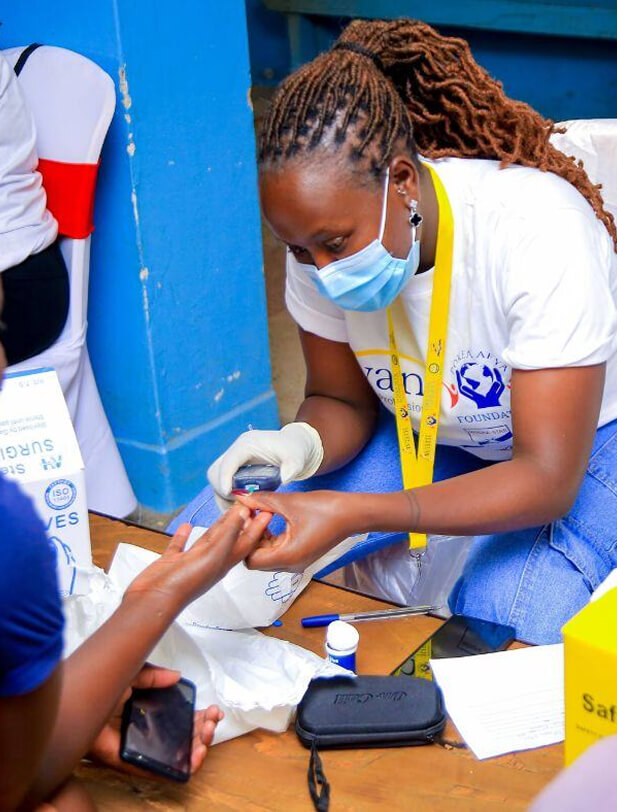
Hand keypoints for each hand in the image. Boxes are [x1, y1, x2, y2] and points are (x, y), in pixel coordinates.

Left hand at [87, 665, 223, 777]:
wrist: (79, 706)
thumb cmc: (98, 691)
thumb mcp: (132, 675)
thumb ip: (153, 676)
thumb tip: (176, 676)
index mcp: (150, 711)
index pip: (183, 716)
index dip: (201, 715)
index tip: (213, 710)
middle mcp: (150, 730)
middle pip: (185, 735)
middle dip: (204, 730)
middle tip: (210, 723)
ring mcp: (143, 748)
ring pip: (178, 754)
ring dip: (197, 749)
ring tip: (204, 741)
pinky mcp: (133, 763)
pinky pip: (159, 770)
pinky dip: (179, 768)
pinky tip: (193, 759)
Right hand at [124, 505, 272, 614]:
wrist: (154, 600)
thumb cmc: (186, 583)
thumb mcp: (213, 554)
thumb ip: (228, 532)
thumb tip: (243, 512)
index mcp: (224, 562)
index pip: (247, 541)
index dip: (258, 526)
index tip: (267, 510)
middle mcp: (211, 562)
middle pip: (230, 539)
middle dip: (241, 524)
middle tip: (250, 507)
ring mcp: (191, 561)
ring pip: (208, 540)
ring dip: (218, 527)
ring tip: (226, 512)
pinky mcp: (173, 561)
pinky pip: (182, 545)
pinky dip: (185, 535)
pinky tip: (186, 525)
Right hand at [207, 422, 323, 510]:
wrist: (295, 447)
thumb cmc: (295, 450)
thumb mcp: (296, 457)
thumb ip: (292, 467)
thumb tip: (285, 478)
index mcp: (247, 444)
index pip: (228, 462)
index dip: (224, 478)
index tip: (229, 495)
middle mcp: (235, 451)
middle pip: (215, 472)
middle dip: (223, 492)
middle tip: (240, 507)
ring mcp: (233, 461)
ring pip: (216, 481)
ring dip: (224, 498)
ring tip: (241, 511)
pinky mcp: (234, 470)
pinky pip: (222, 485)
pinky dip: (227, 499)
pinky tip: (242, 509)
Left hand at [237, 490, 353, 571]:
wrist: (352, 513)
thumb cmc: (325, 509)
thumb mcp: (290, 502)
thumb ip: (263, 501)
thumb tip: (242, 498)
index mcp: (288, 556)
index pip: (250, 560)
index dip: (245, 539)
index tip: (246, 518)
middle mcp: (291, 565)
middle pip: (256, 559)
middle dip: (250, 538)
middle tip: (249, 514)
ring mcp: (296, 561)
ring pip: (265, 555)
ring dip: (260, 537)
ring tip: (260, 513)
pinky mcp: (300, 555)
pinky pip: (277, 551)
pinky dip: (270, 537)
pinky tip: (270, 518)